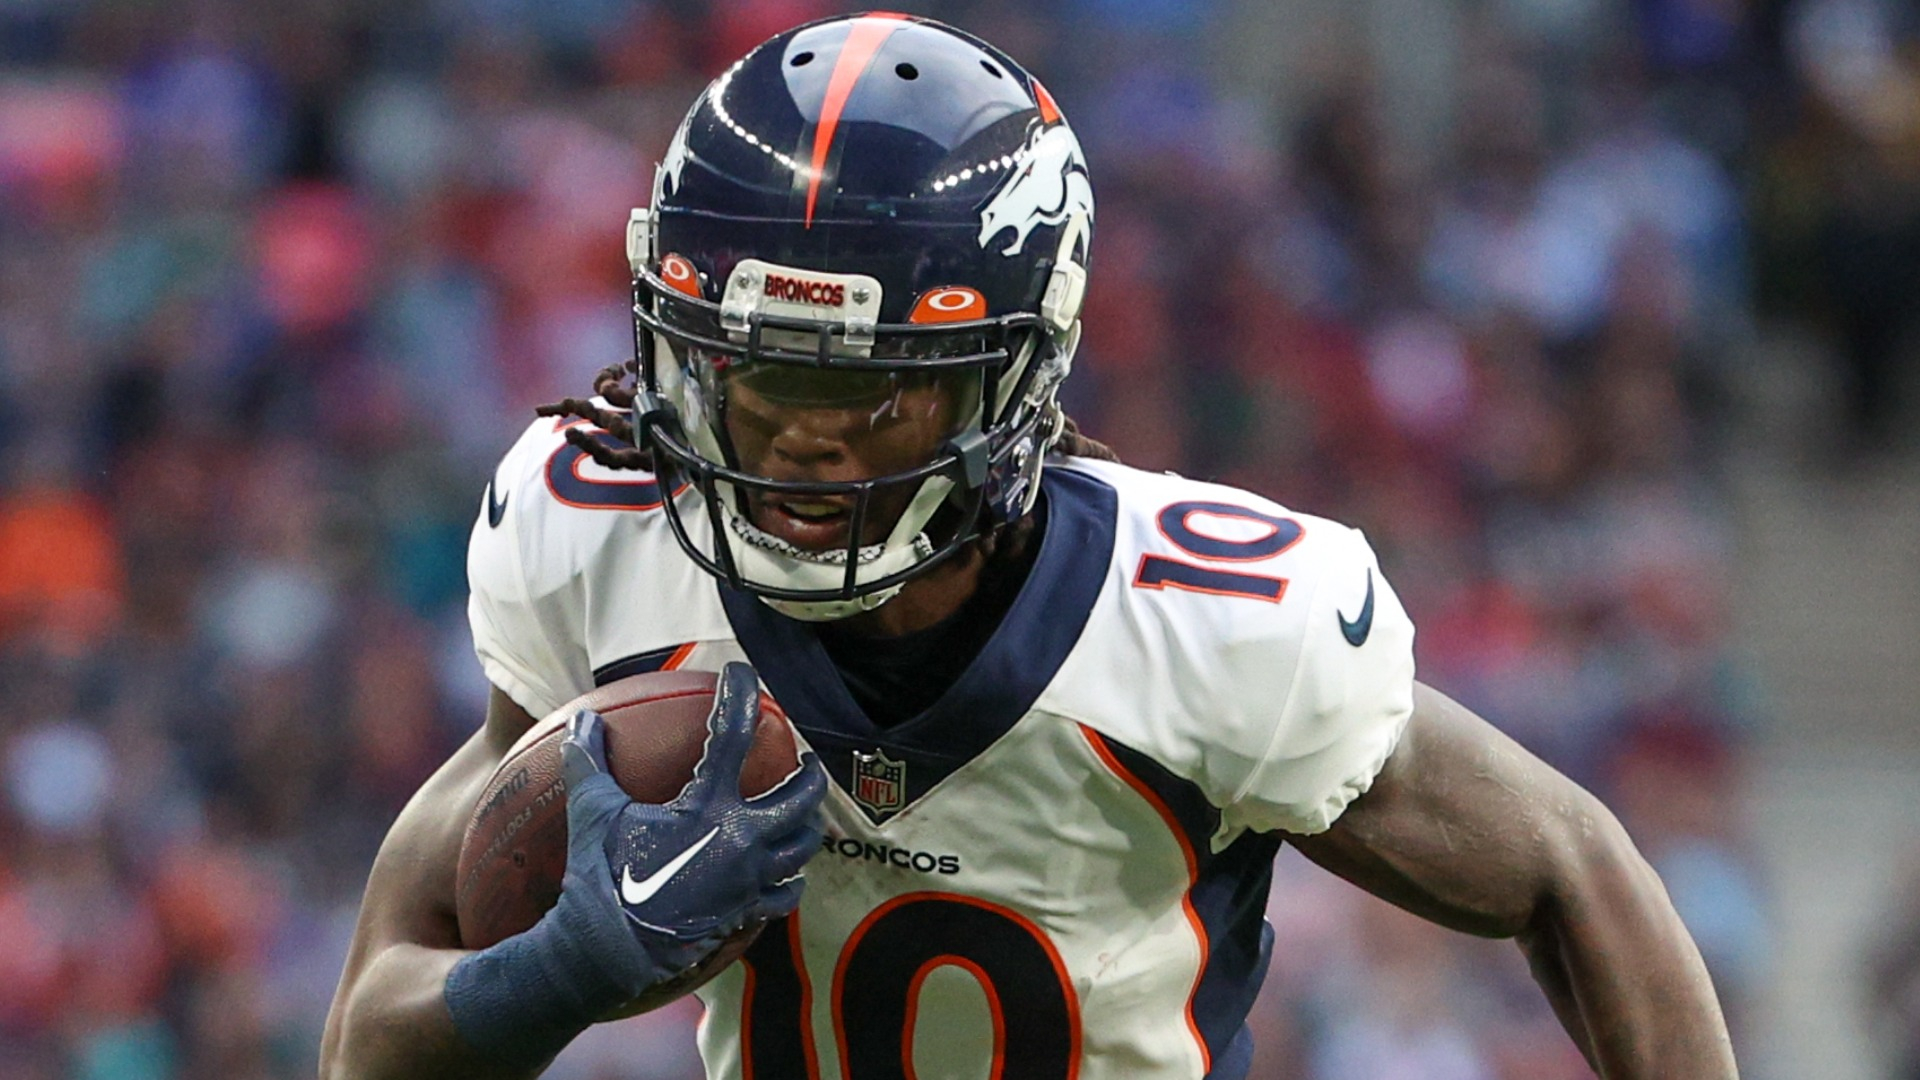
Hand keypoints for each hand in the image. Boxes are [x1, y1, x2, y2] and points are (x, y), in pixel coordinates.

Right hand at [444, 662, 826, 1060]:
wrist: (608, 951)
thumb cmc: (600, 877)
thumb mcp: (592, 812)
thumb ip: (589, 761)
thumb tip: (582, 719)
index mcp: (709, 807)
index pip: (735, 734)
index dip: (740, 695)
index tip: (741, 673)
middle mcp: (742, 840)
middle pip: (802, 795)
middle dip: (810, 773)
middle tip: (803, 761)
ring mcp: (750, 879)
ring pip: (804, 846)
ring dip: (807, 824)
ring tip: (801, 813)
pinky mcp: (747, 912)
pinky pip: (787, 894)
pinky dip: (791, 879)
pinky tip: (784, 872)